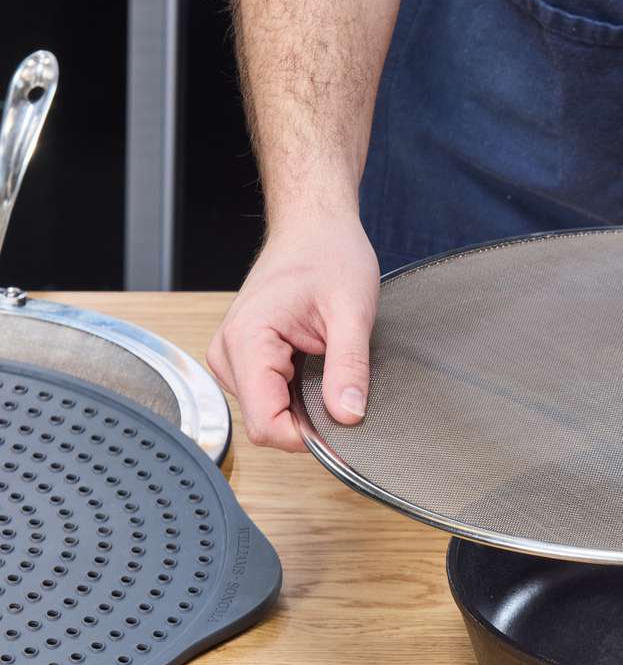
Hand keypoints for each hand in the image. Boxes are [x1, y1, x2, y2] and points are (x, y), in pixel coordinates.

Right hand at [207, 212, 379, 450]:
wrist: (314, 227)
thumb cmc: (329, 255)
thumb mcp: (352, 312)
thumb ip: (349, 368)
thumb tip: (348, 416)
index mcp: (246, 340)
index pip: (265, 423)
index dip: (306, 437)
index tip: (342, 425)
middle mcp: (228, 352)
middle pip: (265, 422)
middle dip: (308, 420)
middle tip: (343, 388)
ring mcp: (232, 356)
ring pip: (268, 413)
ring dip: (303, 406)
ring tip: (327, 366)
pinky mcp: (244, 358)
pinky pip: (270, 396)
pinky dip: (298, 394)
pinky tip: (315, 367)